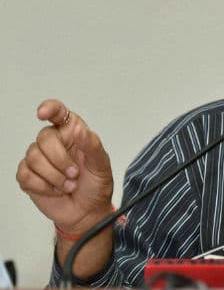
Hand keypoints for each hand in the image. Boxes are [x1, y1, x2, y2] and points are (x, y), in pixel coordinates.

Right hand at [16, 99, 113, 234]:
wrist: (88, 212)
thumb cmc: (96, 185)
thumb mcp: (102, 164)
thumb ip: (92, 145)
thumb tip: (80, 129)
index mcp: (72, 134)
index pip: (58, 113)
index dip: (49, 108)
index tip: (43, 113)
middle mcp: (54, 143)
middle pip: (44, 138)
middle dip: (60, 160)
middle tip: (75, 174)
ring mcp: (39, 160)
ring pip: (32, 157)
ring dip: (54, 176)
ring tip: (69, 185)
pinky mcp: (29, 177)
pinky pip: (25, 175)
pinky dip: (43, 186)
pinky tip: (56, 190)